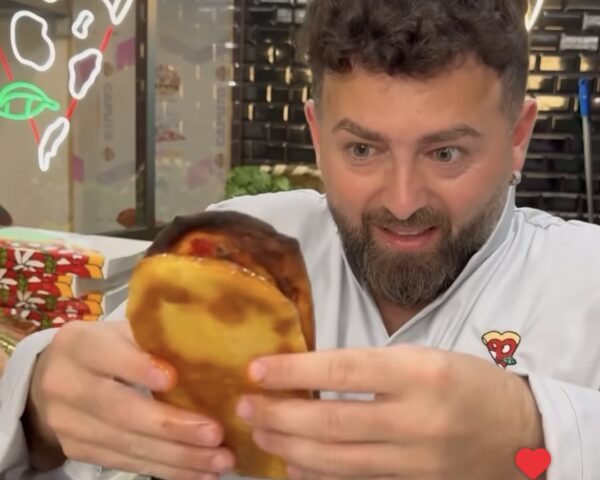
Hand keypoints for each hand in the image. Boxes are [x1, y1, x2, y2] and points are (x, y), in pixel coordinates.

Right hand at [25, 320, 234, 479]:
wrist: (52, 378)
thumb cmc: (106, 348)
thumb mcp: (122, 332)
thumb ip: (154, 339)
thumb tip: (210, 350)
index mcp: (79, 345)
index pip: (108, 356)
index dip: (138, 367)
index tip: (173, 379)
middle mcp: (66, 385)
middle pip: (120, 410)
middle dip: (172, 425)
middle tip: (215, 434)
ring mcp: (69, 424)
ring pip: (128, 444)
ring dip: (178, 456)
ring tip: (219, 460)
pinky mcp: (79, 451)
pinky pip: (127, 463)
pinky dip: (167, 470)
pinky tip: (199, 473)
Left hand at [236, 346, 543, 479]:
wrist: (521, 431)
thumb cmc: (466, 382)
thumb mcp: (423, 357)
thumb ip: (371, 369)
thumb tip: (310, 375)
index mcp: (420, 373)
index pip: (343, 368)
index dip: (294, 370)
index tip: (256, 369)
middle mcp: (417, 419)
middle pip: (332, 421)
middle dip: (280, 414)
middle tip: (245, 405)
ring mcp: (416, 460)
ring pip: (338, 460)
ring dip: (290, 446)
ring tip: (260, 431)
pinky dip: (319, 474)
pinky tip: (293, 462)